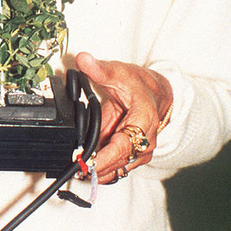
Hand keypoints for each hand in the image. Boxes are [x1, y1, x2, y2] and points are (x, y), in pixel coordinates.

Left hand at [75, 52, 171, 184]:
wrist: (155, 94)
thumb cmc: (139, 84)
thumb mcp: (119, 72)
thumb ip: (100, 69)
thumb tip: (83, 59)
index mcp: (144, 119)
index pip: (125, 145)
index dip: (105, 157)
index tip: (87, 162)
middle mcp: (146, 139)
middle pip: (119, 161)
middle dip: (97, 167)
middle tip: (75, 166)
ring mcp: (141, 151)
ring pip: (118, 169)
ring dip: (99, 171)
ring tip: (78, 169)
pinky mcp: (133, 157)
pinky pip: (117, 169)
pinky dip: (102, 170)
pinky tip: (87, 169)